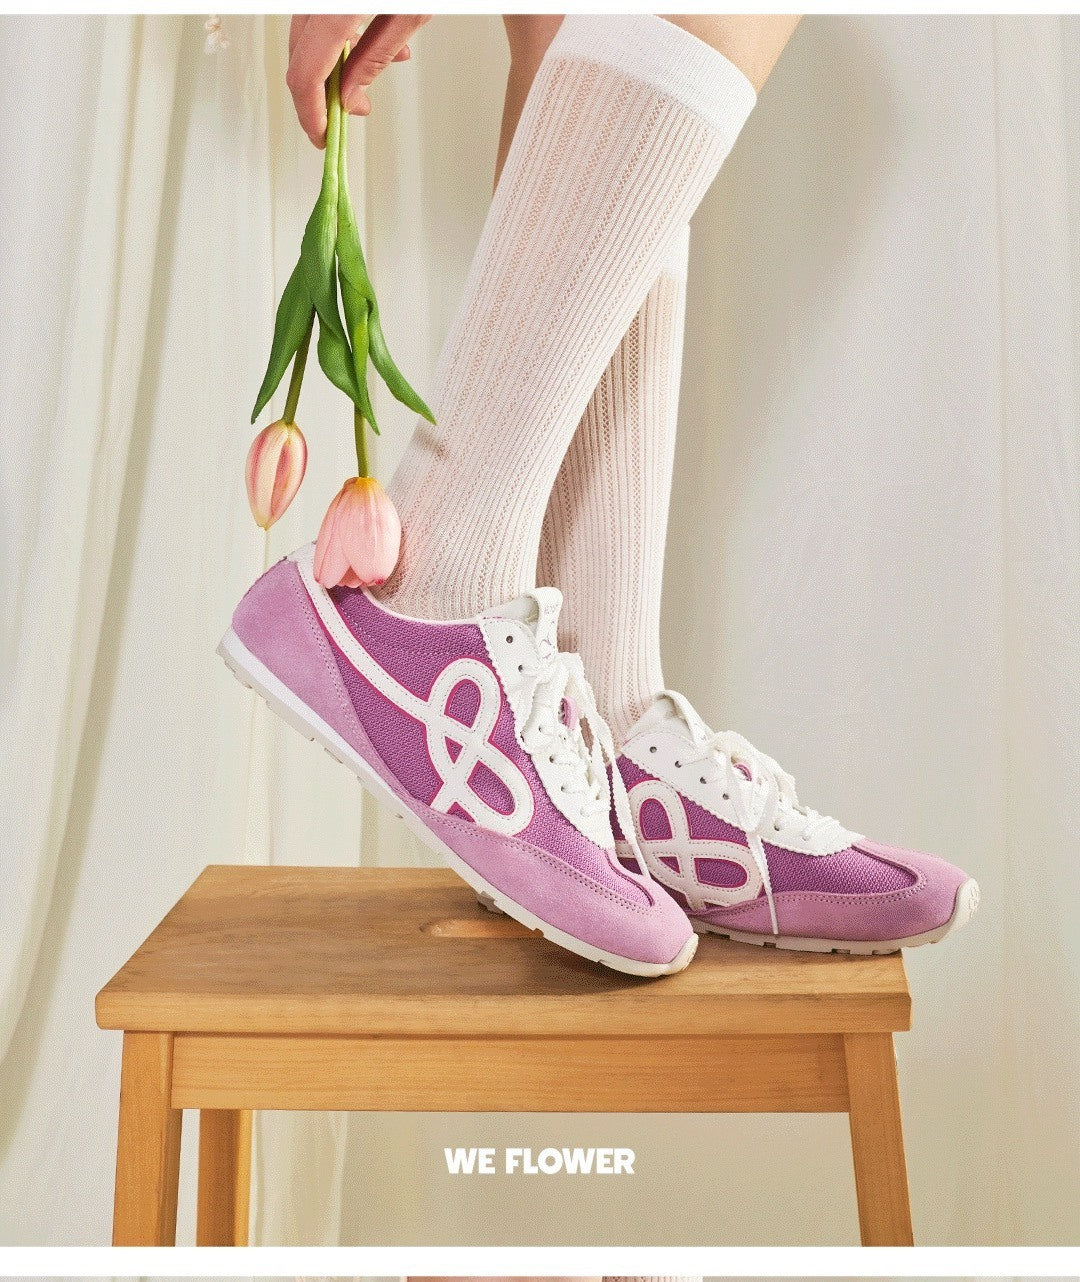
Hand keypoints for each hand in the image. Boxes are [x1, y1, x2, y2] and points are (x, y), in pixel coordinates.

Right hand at [287, 14, 431, 146]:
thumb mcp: (407, 14)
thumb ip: (377, 55)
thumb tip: (352, 95)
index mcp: (334, 9)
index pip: (307, 74)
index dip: (312, 113)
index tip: (323, 137)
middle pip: (300, 59)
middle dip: (323, 95)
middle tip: (349, 112)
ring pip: (306, 40)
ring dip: (333, 67)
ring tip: (364, 80)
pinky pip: (318, 19)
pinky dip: (337, 40)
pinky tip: (367, 44)